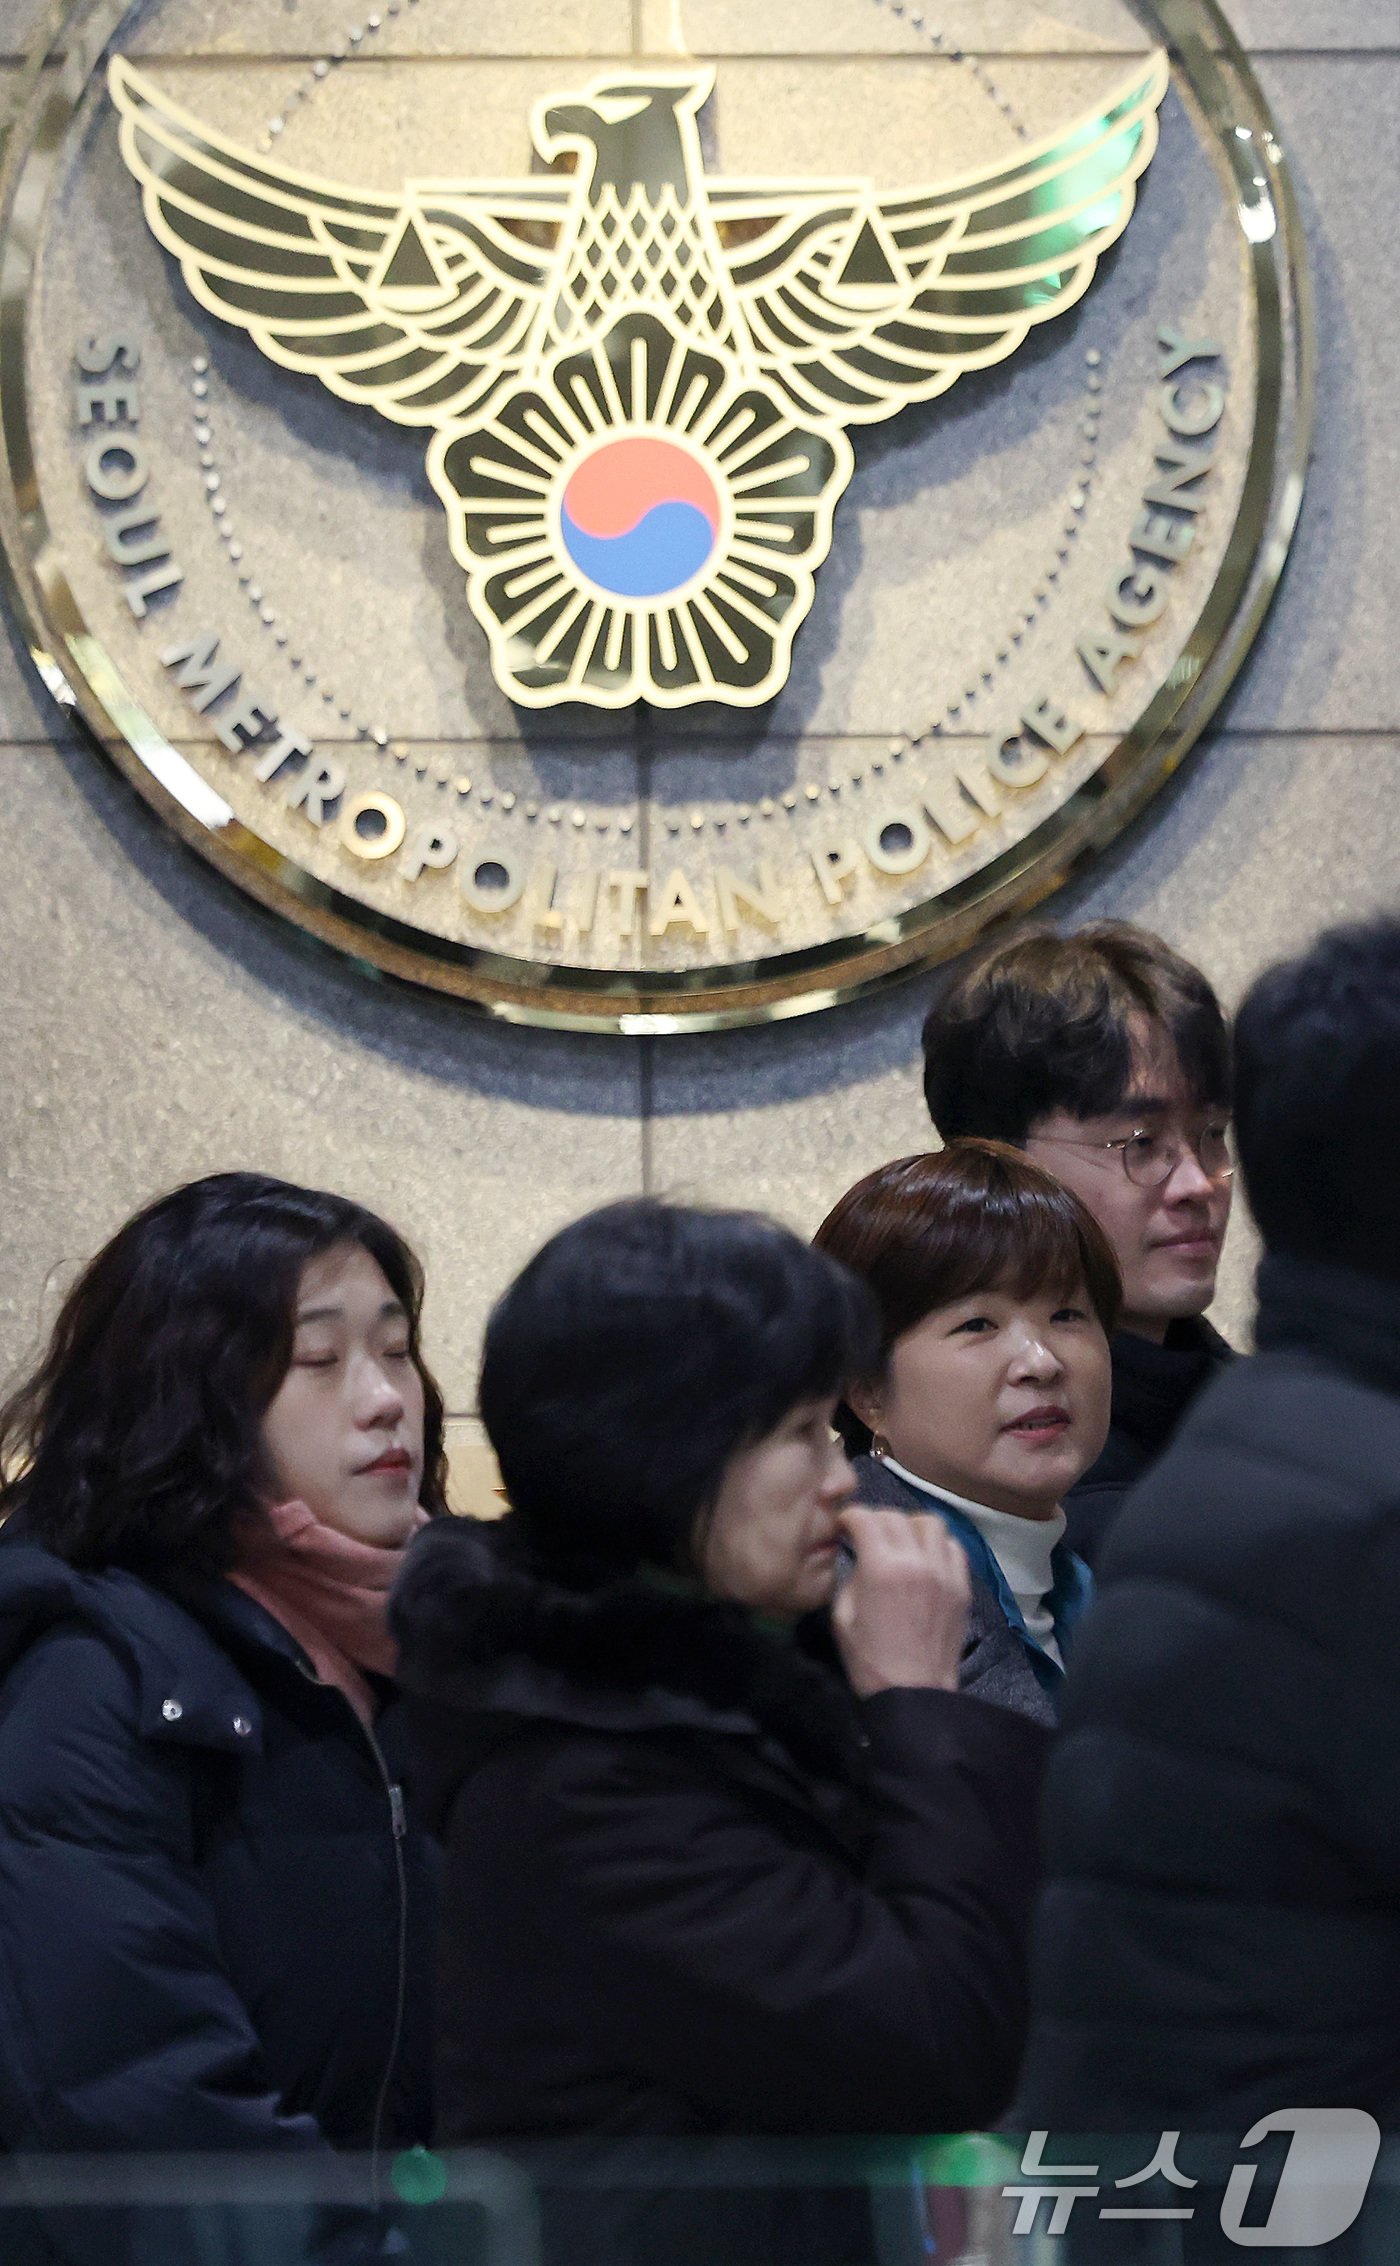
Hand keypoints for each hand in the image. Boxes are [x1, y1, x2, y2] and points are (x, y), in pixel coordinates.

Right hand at [832, 1507, 970, 1697]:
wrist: (914, 1693)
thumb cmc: (870, 1662)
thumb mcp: (842, 1618)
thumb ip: (850, 1578)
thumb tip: (859, 1559)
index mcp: (881, 1568)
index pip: (866, 1519)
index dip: (850, 1517)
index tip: (845, 1526)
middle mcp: (916, 1561)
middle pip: (896, 1516)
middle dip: (876, 1520)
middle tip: (868, 1535)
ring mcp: (945, 1573)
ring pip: (931, 1523)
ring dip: (911, 1526)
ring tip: (902, 1542)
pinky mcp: (962, 1587)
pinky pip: (954, 1548)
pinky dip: (938, 1545)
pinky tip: (927, 1559)